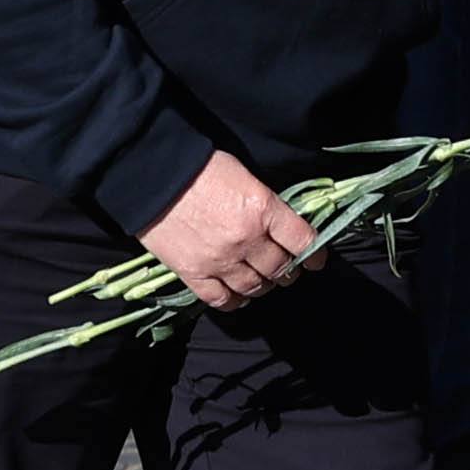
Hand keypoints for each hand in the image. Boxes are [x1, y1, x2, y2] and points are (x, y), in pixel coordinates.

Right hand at [141, 150, 317, 309]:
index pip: (302, 241)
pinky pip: (222, 300)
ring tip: (264, 279)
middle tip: (287, 267)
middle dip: (289, 270)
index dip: (315, 253)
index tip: (316, 258)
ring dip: (265, 285)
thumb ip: (266, 205)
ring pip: (255, 287)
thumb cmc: (199, 168)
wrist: (152, 175)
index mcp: (263, 209)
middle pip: (280, 268)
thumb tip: (282, 227)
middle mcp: (246, 239)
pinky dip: (235, 301)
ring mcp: (219, 260)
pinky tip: (239, 296)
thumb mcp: (245, 176)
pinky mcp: (193, 273)